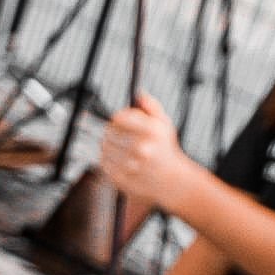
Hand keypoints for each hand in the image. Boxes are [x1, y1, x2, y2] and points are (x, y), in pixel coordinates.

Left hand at [89, 96, 194, 211]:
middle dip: (112, 131)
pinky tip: (119, 159)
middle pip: (109, 131)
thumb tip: (138, 93)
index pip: (120, 117)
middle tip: (118, 134)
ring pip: (104, 147)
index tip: (120, 120)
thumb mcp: (165, 124)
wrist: (171, 181)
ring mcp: (131, 165)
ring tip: (121, 147)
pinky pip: (104, 163)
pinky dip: (107, 159)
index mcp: (152, 131)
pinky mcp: (122, 178)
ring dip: (108, 145)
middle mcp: (141, 148)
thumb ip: (151, 106)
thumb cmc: (165, 149)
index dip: (118, 117)